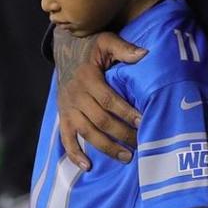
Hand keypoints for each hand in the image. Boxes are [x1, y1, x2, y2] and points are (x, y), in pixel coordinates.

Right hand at [54, 29, 146, 169]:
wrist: (66, 49)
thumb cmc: (91, 46)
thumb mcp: (106, 41)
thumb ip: (124, 48)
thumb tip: (144, 54)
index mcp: (88, 78)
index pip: (108, 100)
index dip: (125, 112)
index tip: (142, 121)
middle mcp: (76, 96)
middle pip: (100, 120)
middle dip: (120, 134)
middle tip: (140, 143)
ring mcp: (67, 108)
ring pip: (86, 132)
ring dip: (105, 147)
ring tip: (126, 157)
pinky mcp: (62, 116)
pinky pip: (66, 138)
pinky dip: (75, 154)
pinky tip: (88, 166)